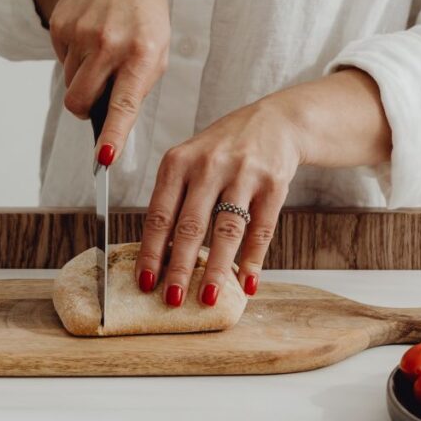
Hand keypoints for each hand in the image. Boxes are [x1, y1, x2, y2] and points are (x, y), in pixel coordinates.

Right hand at [28, 0, 169, 163]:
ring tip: (100, 52)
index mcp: (143, 53)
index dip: (112, 135)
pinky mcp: (60, 24)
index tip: (103, 160)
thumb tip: (109, 128)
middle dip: (84, 107)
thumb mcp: (156, 51)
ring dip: (81, 79)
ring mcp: (83, 32)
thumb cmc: (143, 20)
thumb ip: (136, 88)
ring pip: (68, 84)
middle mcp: (111, 43)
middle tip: (98, 91)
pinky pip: (60, 61)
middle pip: (79, 102)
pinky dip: (72, 58)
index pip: (124, 104)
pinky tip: (88, 37)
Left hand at [135, 68, 391, 305]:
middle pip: (190, 225)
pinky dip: (253, 260)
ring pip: (226, 230)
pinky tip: (246, 282)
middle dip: (179, 267)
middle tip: (172, 299)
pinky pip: (261, 229)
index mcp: (178, 162)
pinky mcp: (274, 183)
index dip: (151, 251)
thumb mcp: (191, 160)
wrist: (275, 121)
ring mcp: (243, 173)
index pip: (159, 214)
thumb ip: (175, 198)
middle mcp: (208, 165)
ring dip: (217, 268)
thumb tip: (159, 253)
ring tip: (209, 297)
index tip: (145, 281)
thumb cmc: (224, 148)